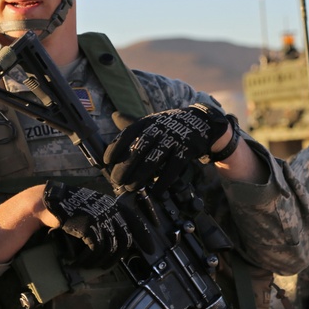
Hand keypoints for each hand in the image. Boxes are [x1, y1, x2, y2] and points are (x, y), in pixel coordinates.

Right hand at [41, 180, 145, 266]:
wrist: (49, 202)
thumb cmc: (69, 210)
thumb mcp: (91, 213)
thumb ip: (105, 222)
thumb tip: (116, 242)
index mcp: (111, 206)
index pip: (134, 221)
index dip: (144, 236)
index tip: (151, 249)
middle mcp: (109, 210)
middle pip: (124, 241)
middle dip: (115, 258)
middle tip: (103, 266)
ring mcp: (100, 217)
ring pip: (110, 248)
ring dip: (97, 262)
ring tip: (85, 265)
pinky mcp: (90, 225)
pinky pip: (96, 249)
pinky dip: (87, 259)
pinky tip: (77, 262)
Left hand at [103, 104, 229, 191]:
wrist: (201, 122)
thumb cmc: (170, 125)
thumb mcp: (152, 121)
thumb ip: (133, 123)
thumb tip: (114, 116)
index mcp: (148, 122)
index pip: (128, 133)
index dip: (116, 147)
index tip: (107, 161)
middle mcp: (159, 129)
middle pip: (138, 149)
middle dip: (125, 166)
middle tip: (116, 181)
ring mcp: (173, 139)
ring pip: (153, 160)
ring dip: (141, 176)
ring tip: (131, 187)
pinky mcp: (187, 150)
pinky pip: (173, 168)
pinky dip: (163, 181)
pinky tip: (156, 191)